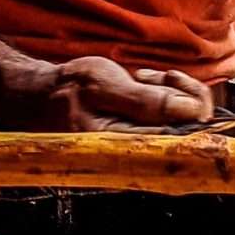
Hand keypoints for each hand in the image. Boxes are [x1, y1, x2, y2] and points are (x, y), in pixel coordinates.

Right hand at [0, 51, 216, 131]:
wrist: (41, 99)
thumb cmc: (65, 90)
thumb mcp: (100, 84)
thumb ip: (145, 101)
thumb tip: (190, 112)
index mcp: (125, 150)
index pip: (182, 140)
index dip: (192, 106)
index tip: (170, 79)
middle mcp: (140, 159)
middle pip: (193, 132)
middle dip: (182, 93)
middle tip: (153, 75)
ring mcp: (145, 151)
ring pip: (188, 123)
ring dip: (174, 91)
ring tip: (143, 77)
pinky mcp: (146, 140)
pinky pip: (175, 120)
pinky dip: (168, 96)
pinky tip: (146, 84)